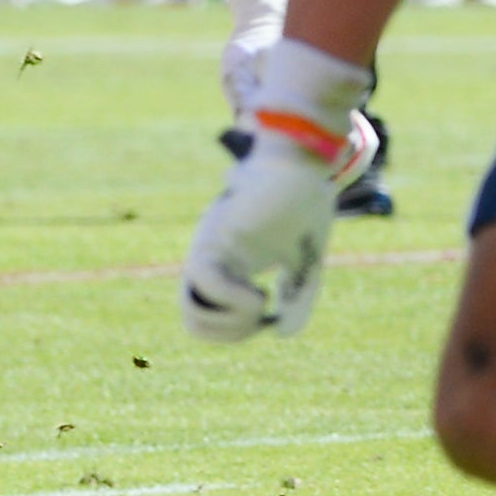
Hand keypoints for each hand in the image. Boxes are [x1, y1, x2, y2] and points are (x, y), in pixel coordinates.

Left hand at [182, 129, 341, 340]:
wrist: (303, 162)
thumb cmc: (305, 205)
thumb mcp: (305, 263)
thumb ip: (296, 298)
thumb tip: (281, 333)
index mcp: (228, 265)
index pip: (207, 316)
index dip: (237, 331)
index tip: (271, 318)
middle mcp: (212, 258)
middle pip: (192, 319)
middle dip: (230, 334)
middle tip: (263, 316)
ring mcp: (211, 246)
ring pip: (190, 308)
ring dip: (231, 323)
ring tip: (262, 303)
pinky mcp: (217, 233)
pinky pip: (202, 279)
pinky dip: (232, 301)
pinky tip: (261, 294)